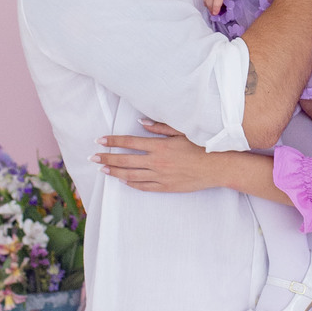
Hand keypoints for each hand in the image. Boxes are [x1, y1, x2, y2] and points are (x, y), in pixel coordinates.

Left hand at [96, 121, 220, 191]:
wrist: (218, 167)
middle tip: (93, 157)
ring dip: (114, 172)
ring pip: (131, 175)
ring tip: (103, 169)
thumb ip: (160, 127)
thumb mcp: (182, 131)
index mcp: (160, 146)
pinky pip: (144, 186)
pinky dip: (131, 184)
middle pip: (125, 160)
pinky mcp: (167, 187)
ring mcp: (161, 176)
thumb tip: (141, 123)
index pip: (130, 142)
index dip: (113, 141)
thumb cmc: (203, 146)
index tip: (100, 141)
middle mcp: (157, 162)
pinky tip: (123, 181)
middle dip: (107, 158)